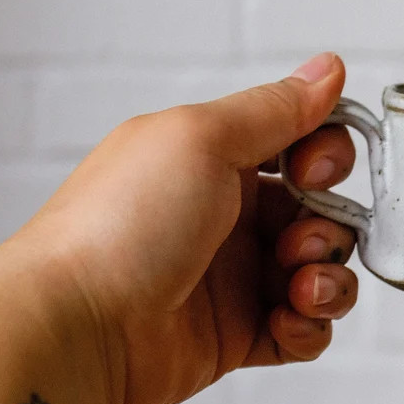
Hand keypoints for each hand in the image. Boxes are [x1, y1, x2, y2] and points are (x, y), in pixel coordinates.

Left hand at [16, 52, 357, 403]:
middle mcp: (225, 213)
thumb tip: (328, 68)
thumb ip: (275, 108)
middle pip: (318, 208)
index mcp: (212, 157)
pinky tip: (288, 320)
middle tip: (297, 240)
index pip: (298, 142)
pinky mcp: (236, 335)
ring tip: (299, 288)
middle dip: (329, 222)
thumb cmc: (122, 224)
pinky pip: (302, 328)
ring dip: (327, 276)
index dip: (325, 154)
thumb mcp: (201, 140)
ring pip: (318, 269)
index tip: (314, 170)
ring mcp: (232, 276)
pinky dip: (310, 325)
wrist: (75, 328)